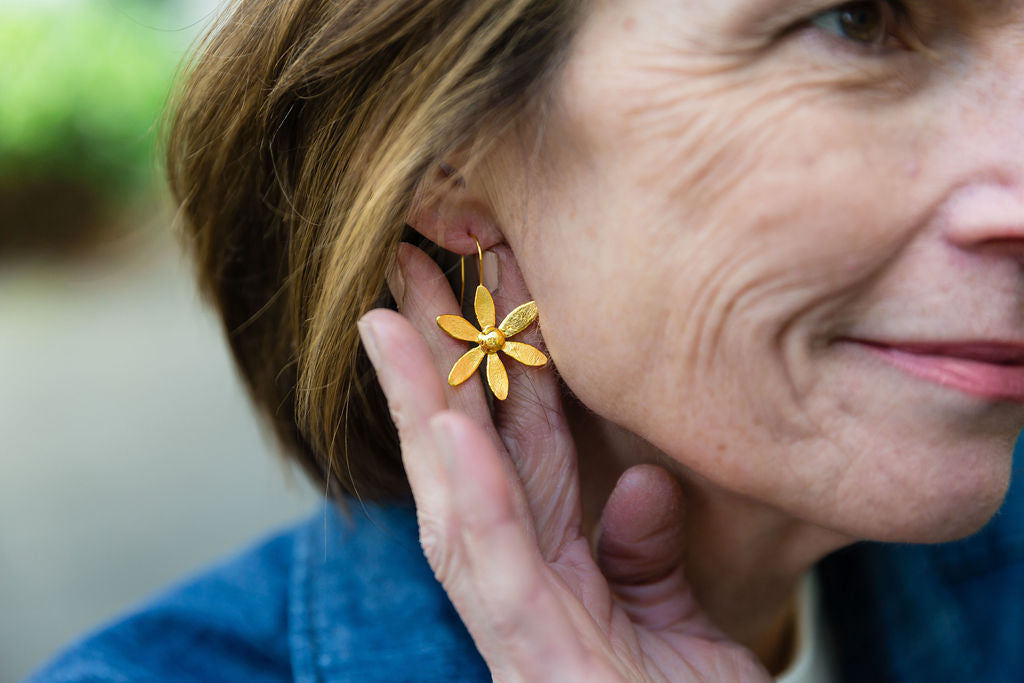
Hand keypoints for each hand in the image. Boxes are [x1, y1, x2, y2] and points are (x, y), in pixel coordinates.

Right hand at [357, 242, 770, 681]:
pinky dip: (470, 496)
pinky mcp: (536, 660)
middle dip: (432, 363)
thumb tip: (637, 484)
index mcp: (555, 571)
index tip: (474, 284)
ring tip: (391, 321)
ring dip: (422, 409)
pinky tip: (448, 429)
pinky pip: (497, 567)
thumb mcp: (682, 628)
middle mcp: (521, 589)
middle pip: (465, 458)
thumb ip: (648, 554)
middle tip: (403, 269)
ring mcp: (519, 627)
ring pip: (455, 499)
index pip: (513, 451)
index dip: (489, 367)